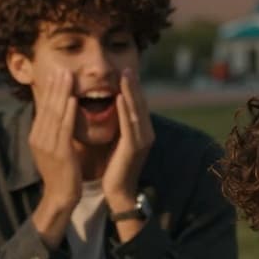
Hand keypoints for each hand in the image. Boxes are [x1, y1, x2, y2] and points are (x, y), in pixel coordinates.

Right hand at [28, 69, 82, 211]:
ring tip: (67, 76)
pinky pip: (63, 128)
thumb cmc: (62, 173)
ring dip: (61, 93)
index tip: (57, 73)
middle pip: (47, 106)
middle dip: (54, 86)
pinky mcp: (58, 152)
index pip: (44, 108)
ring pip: (54, 113)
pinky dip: (68, 112)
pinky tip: (73, 99)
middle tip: (61, 67)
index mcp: (37, 136)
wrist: (61, 197)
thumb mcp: (54, 149)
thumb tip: (59, 116)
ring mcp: (47, 144)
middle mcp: (39, 137)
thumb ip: (55, 132)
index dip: (50, 90)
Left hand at [102, 68, 152, 206]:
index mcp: (142, 132)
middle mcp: (146, 134)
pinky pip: (130, 124)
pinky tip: (120, 97)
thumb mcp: (117, 142)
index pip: (138, 105)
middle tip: (127, 67)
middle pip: (140, 104)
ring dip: (130, 92)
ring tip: (124, 75)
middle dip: (134, 85)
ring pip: (136, 111)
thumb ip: (118, 126)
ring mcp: (142, 140)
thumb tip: (112, 109)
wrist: (118, 191)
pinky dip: (125, 109)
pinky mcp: (134, 148)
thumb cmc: (114, 168)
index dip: (133, 88)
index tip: (125, 72)